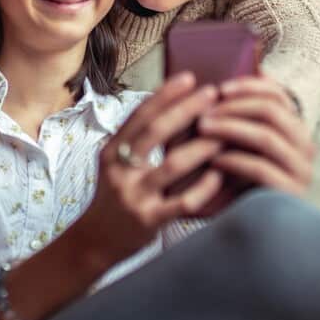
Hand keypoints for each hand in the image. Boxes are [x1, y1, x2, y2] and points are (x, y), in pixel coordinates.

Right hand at [71, 73, 224, 266]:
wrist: (94, 242)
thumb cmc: (114, 197)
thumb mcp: (116, 165)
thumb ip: (139, 142)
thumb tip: (175, 107)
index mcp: (112, 152)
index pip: (139, 115)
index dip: (164, 94)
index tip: (189, 77)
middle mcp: (120, 170)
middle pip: (155, 132)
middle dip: (186, 109)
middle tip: (212, 94)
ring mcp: (134, 196)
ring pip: (173, 165)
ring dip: (202, 147)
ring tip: (225, 133)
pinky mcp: (149, 221)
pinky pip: (182, 201)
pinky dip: (204, 186)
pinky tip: (220, 174)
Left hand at [196, 75, 316, 196]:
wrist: (252, 231)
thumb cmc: (237, 182)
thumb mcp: (237, 146)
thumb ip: (235, 120)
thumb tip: (215, 85)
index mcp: (295, 129)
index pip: (278, 95)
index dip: (248, 86)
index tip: (218, 87)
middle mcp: (305, 146)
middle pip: (272, 111)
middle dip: (234, 107)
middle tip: (204, 110)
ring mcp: (301, 170)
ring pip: (266, 136)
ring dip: (230, 128)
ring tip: (202, 128)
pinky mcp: (290, 193)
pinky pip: (260, 168)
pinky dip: (234, 159)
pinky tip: (214, 159)